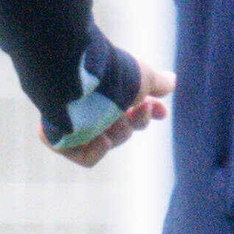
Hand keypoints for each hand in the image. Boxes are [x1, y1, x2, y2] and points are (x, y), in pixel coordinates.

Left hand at [54, 65, 172, 168]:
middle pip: (123, 128)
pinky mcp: (62, 139)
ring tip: (114, 117)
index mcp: (106, 93)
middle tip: (141, 108)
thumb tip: (171, 81)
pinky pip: (86, 158)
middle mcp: (91, 109)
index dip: (148, 112)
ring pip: (109, 141)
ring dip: (119, 131)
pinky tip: (102, 139)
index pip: (129, 109)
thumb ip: (156, 82)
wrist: (79, 76)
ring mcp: (76, 125)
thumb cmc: (112, 75)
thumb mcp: (141, 77)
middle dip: (137, 120)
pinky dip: (97, 151)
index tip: (162, 112)